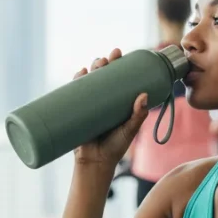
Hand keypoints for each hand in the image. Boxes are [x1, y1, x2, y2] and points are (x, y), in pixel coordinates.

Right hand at [73, 48, 150, 167]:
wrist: (95, 163)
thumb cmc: (115, 148)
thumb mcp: (129, 130)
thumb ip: (138, 115)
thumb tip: (144, 95)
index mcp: (117, 101)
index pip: (118, 77)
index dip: (118, 64)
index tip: (119, 54)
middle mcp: (103, 101)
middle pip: (102, 76)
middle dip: (103, 63)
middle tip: (107, 60)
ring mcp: (89, 106)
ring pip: (88, 82)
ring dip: (90, 69)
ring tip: (93, 65)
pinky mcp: (77, 113)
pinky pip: (74, 95)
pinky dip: (75, 82)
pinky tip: (79, 74)